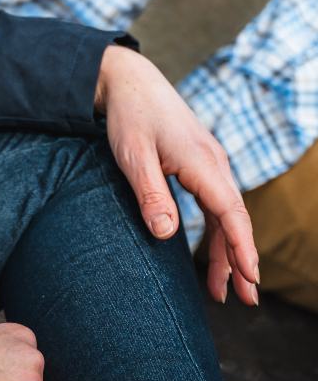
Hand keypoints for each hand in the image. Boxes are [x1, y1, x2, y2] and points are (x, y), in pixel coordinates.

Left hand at [94, 44, 258, 305]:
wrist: (129, 80)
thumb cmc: (128, 115)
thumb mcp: (132, 155)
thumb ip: (150, 193)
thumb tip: (166, 235)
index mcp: (201, 161)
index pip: (230, 211)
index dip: (242, 247)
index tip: (251, 279)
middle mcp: (213, 162)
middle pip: (235, 218)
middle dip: (242, 259)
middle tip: (246, 300)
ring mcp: (208, 163)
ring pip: (226, 213)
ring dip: (228, 250)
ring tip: (224, 290)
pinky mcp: (199, 164)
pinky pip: (215, 203)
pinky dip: (218, 230)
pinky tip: (214, 253)